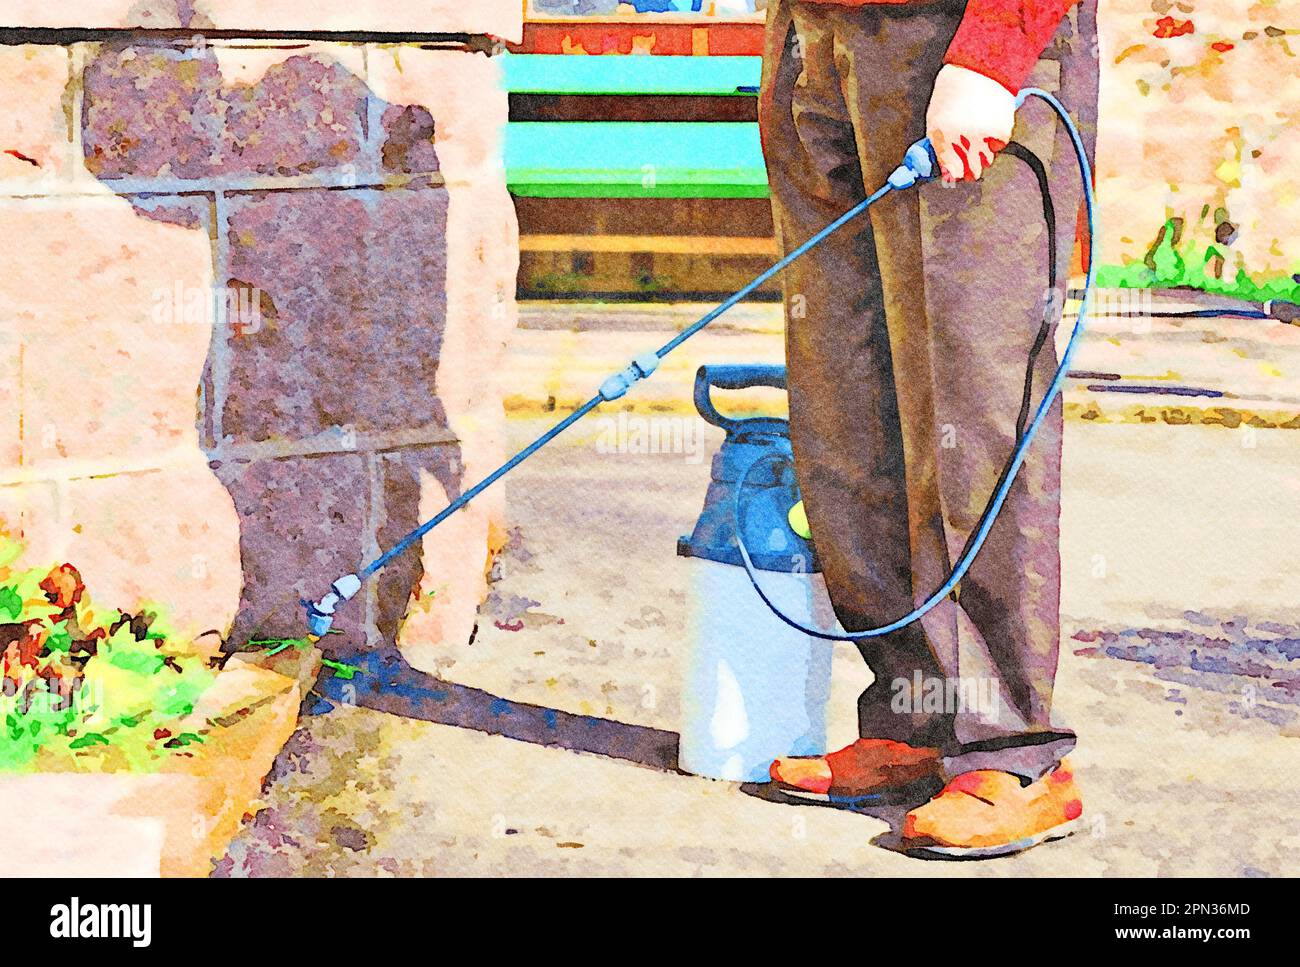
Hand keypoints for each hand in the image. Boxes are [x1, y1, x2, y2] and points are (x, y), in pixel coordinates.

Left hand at [925, 64, 1016, 181]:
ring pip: (986, 161)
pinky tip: (988, 125)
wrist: (979, 69)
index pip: (950, 171)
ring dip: (981, 155)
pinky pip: (998, 147)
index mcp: (943, 136)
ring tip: (977, 135)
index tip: (953, 175)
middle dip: (968, 170)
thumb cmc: (953, 92)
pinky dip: (994, 141)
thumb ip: (939, 148)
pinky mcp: (1001, 131)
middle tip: (967, 161)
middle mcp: (963, 138)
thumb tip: (946, 171)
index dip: (952, 175)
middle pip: (971, 172)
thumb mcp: (935, 120)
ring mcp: (984, 135)